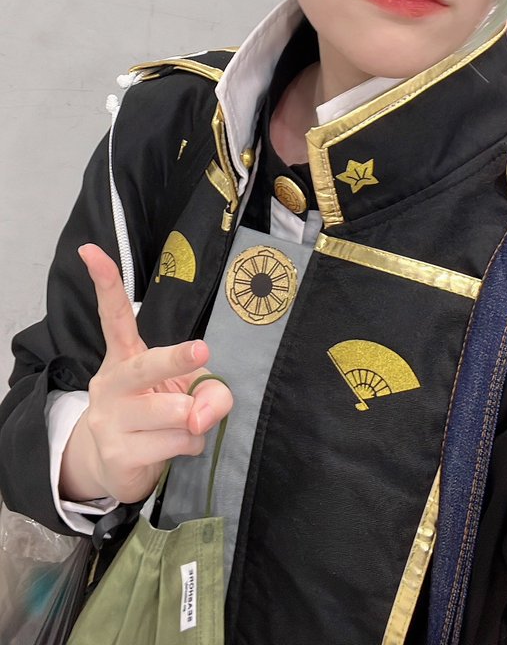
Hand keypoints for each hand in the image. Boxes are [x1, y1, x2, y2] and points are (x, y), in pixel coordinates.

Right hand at [59, 243, 232, 505]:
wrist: (117, 465)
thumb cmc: (158, 412)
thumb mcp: (187, 389)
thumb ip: (207, 391)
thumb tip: (200, 416)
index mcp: (123, 356)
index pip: (113, 314)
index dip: (105, 282)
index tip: (89, 250)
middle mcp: (110, 383)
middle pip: (145, 367)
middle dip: (176, 359)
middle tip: (200, 351)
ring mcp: (109, 420)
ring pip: (176, 412)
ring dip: (196, 421)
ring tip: (188, 424)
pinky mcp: (118, 454)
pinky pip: (177, 443)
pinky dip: (191, 445)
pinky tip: (178, 445)